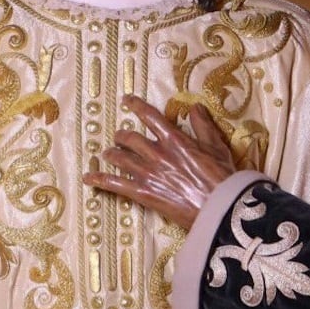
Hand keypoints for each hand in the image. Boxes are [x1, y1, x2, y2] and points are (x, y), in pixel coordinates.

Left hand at [83, 96, 235, 230]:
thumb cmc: (221, 177)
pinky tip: (88, 177)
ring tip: (108, 153)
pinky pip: (115, 184)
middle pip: (129, 139)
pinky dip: (100, 180)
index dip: (136, 106)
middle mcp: (156, 153)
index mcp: (174, 139)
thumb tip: (195, 107)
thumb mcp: (216, 146)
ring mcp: (147, 173)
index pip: (150, 116)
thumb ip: (203, 125)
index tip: (126, 100)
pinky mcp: (143, 193)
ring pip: (120, 158)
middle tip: (119, 137)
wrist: (219, 208)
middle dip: (122, 136)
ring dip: (112, 154)